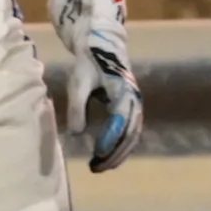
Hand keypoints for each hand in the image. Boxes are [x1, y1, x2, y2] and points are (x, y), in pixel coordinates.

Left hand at [56, 0, 141, 172]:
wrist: (101, 42)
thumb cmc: (89, 60)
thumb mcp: (79, 81)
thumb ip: (77, 107)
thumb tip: (76, 133)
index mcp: (123, 91)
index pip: (120, 122)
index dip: (110, 141)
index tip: (97, 154)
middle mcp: (133, 98)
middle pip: (130, 133)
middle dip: (115, 153)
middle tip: (97, 168)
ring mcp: (134, 102)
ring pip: (132, 134)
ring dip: (119, 152)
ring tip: (101, 166)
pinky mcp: (129, 105)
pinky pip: (129, 130)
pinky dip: (121, 144)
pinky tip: (107, 155)